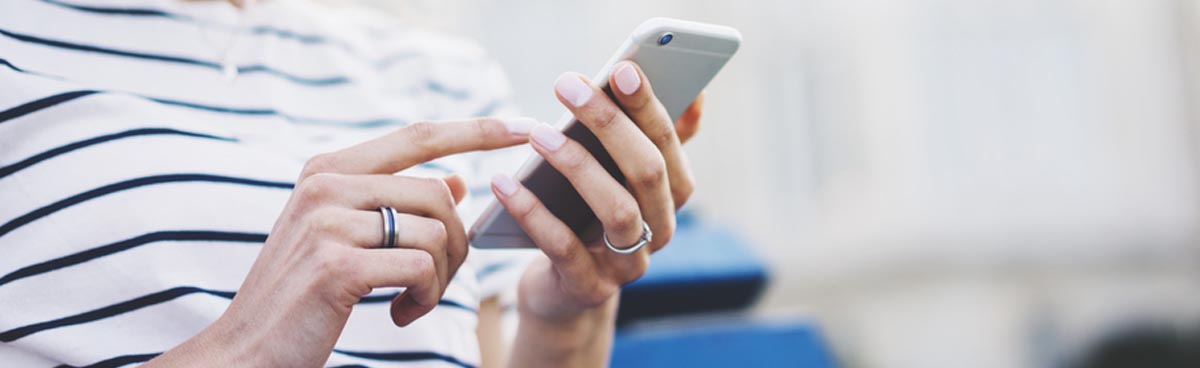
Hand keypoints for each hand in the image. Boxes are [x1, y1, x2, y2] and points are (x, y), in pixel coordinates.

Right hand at [147, 118, 532, 366]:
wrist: (245, 350)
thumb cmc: (302, 295)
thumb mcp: (344, 237)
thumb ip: (394, 203)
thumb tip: (456, 180)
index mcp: (327, 170)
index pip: (418, 136)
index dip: (476, 130)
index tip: (525, 128)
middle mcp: (325, 186)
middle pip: (437, 194)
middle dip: (456, 242)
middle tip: (438, 281)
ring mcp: (328, 223)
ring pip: (434, 232)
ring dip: (439, 278)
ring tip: (412, 302)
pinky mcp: (338, 265)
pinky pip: (420, 268)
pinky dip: (424, 299)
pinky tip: (400, 316)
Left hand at [491, 61, 702, 321]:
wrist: (564, 290)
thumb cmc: (590, 215)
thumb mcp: (623, 177)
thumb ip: (652, 136)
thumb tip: (696, 92)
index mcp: (673, 193)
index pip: (668, 142)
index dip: (646, 105)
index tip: (620, 68)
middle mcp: (660, 228)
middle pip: (647, 172)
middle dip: (609, 124)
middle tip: (567, 85)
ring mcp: (629, 264)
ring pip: (617, 210)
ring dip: (577, 166)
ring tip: (539, 134)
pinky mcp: (590, 288)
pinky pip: (564, 248)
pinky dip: (533, 212)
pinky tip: (503, 182)